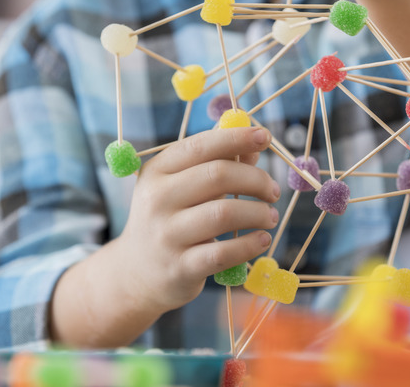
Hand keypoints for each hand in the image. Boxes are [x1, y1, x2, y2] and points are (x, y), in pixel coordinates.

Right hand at [115, 126, 280, 313]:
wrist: (136, 272)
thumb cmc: (168, 220)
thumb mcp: (180, 188)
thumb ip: (215, 164)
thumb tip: (253, 146)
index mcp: (156, 171)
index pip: (201, 146)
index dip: (236, 138)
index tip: (265, 136)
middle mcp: (157, 199)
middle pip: (218, 176)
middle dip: (256, 179)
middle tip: (272, 191)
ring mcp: (167, 235)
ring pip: (225, 214)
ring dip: (258, 213)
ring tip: (270, 217)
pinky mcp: (180, 267)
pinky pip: (224, 252)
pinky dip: (250, 244)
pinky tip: (261, 239)